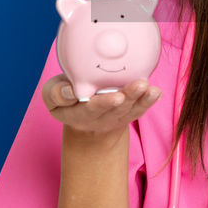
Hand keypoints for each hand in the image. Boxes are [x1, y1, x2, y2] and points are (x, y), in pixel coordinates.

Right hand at [40, 74, 161, 139]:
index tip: (115, 97)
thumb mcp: (52, 95)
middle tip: (134, 88)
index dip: (101, 103)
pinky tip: (156, 92)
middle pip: (113, 109)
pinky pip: (139, 109)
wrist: (82, 115)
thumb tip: (70, 90)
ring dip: (140, 98)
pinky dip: (148, 101)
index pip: (89, 109)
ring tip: (149, 88)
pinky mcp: (127, 114)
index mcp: (77, 114)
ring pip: (129, 109)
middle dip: (124, 99)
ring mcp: (115, 117)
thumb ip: (56, 94)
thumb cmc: (65, 97)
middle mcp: (98, 119)